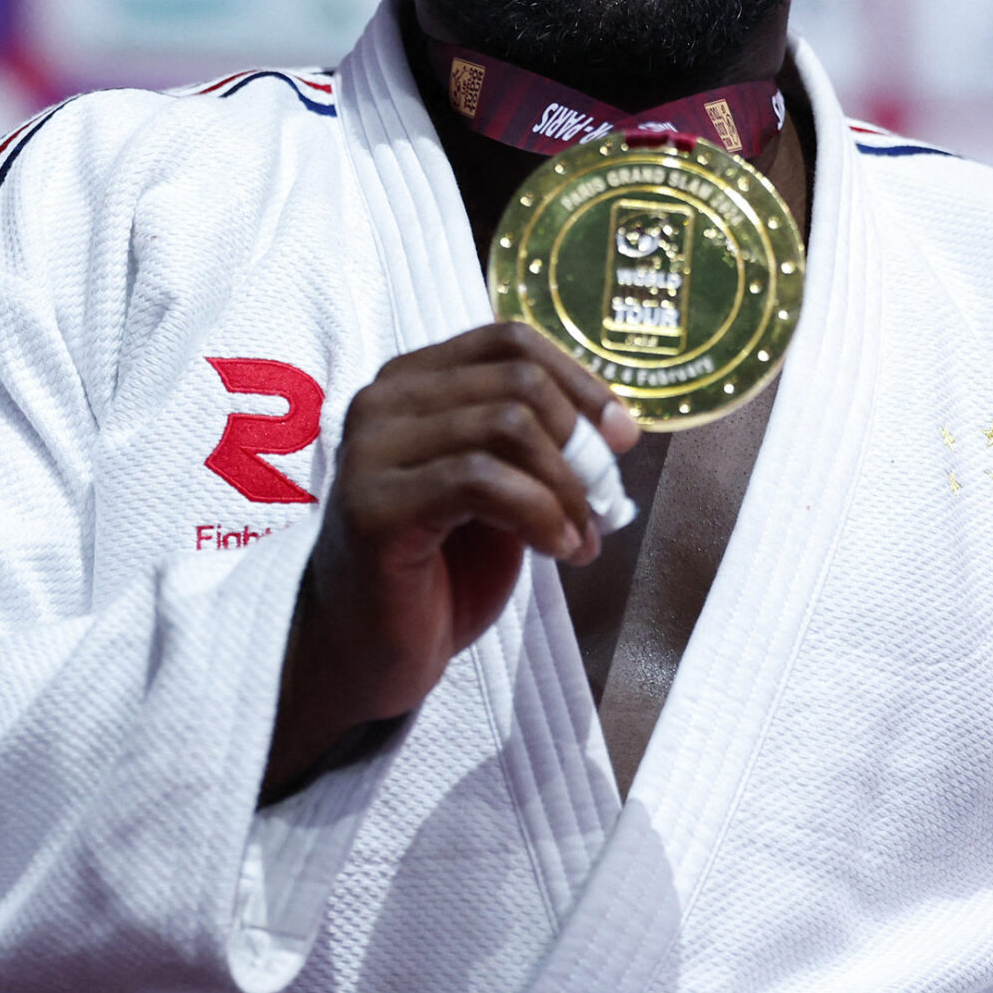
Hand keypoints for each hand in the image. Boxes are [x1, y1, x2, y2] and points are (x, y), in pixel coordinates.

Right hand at [261, 323, 638, 799]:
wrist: (368, 652)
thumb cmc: (438, 569)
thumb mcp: (499, 490)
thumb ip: (539, 448)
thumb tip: (618, 431)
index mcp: (413, 382)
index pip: (509, 340)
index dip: (580, 381)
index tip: (623, 436)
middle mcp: (383, 400)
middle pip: (517, 380)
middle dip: (582, 444)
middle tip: (606, 505)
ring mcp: (372, 450)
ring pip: (506, 424)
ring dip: (566, 488)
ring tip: (580, 539)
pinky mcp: (375, 506)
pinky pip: (482, 480)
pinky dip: (541, 513)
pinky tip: (557, 551)